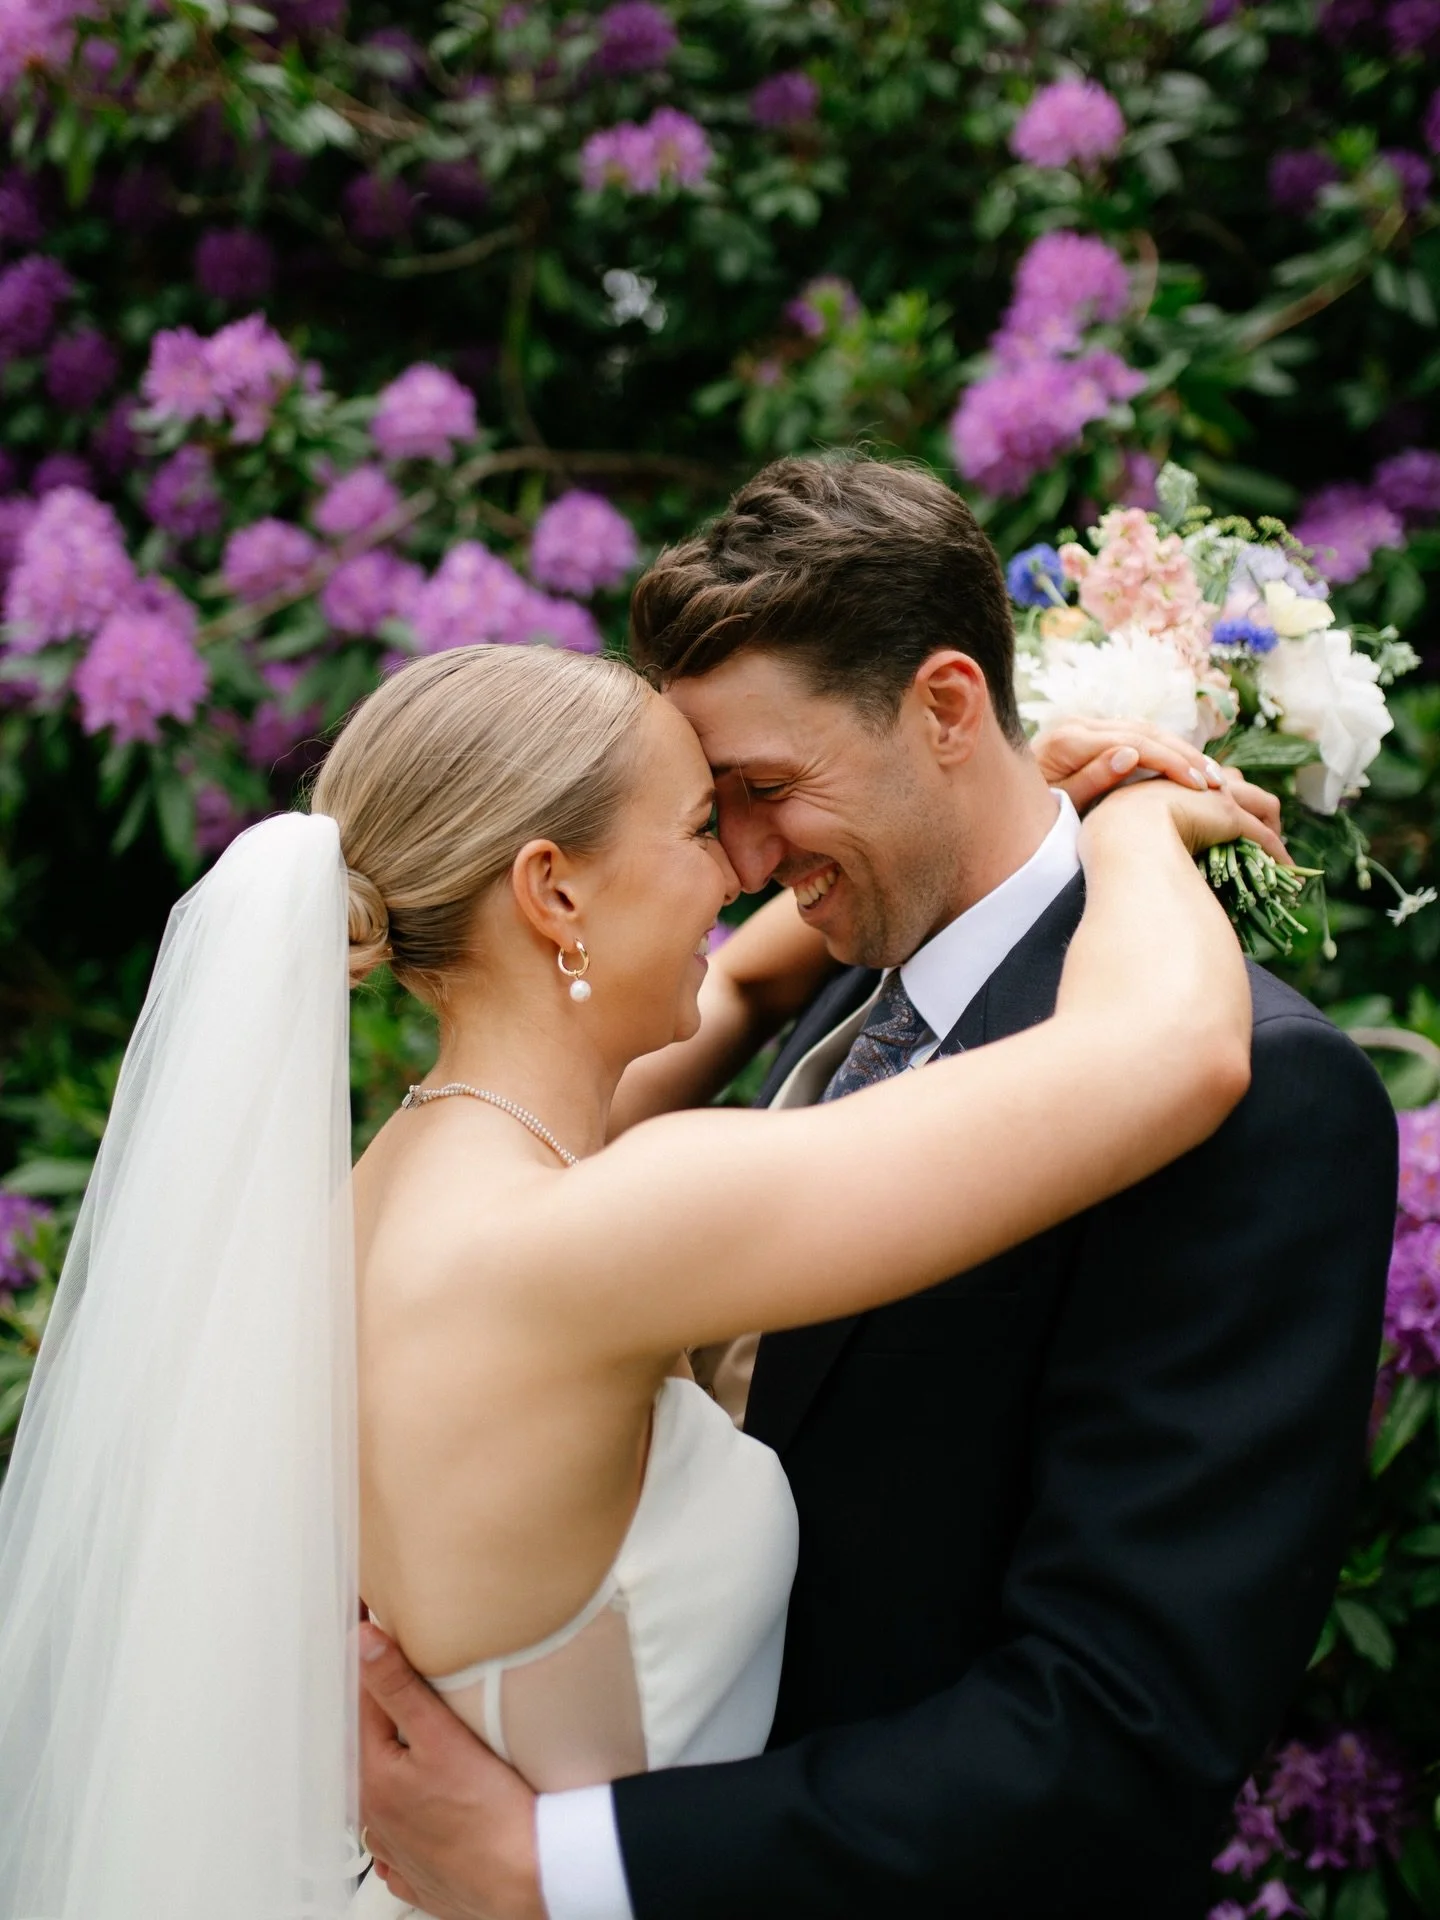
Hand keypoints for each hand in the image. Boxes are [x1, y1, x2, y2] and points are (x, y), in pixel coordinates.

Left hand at [358, 1623, 544, 1919]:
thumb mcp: (441, 1737)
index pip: (362, 1707)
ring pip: (387, 1796)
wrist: (530, 1875)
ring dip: (397, 1767)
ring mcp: (399, 1852)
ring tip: (426, 1744)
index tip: (376, 1640)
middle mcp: (378, 1820)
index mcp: (374, 1782)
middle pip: (372, 1752)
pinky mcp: (423, 1874)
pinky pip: (404, 1841)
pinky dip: (410, 1817)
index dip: (372, 1668)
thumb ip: (398, 1687)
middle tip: (410, 1690)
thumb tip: (365, 1646)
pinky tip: (429, 1803)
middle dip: (385, 1719)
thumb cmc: (491, 1816)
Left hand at [1032, 718, 1222, 811]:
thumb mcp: (1058, 804)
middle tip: (1217, 781)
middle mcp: (1078, 724)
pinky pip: (1135, 734)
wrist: (999, 801)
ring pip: (1144, 729)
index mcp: (1070, 739)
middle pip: (1144, 731)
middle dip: (1184, 755)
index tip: (1201, 786)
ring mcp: (1085, 724)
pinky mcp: (1091, 733)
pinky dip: (1163, 749)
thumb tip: (1130, 754)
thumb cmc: (1028, 812)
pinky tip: (1186, 768)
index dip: (1171, 763)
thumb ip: (1091, 780)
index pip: (1135, 743)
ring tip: (1211, 776)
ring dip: (1180, 750)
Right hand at [1091, 768, 1289, 864]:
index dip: (1214, 796)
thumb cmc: (1109, 836)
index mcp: (1164, 782)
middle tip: (1255, 830)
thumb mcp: (1117, 829)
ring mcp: (1216, 796)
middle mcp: (1195, 780)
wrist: (1120, 832)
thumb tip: (1134, 856)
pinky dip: (1278, 853)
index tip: (1216, 818)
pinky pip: (1265, 836)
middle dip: (1248, 803)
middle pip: (1234, 782)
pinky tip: (1286, 872)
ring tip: (1275, 853)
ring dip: (1271, 826)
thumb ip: (1132, 833)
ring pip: (1260, 802)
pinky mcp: (1231, 816)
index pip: (1200, 782)